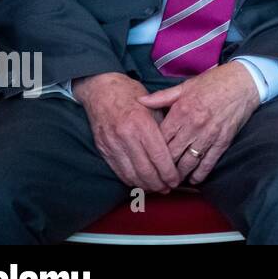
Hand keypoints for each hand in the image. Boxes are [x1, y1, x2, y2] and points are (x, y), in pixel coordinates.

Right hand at [74, 72, 180, 193]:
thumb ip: (163, 127)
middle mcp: (126, 136)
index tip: (176, 180)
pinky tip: (139, 182)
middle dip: (159, 184)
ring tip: (156, 188)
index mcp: (141, 124)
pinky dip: (130, 180)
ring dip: (145, 186)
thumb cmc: (131, 94)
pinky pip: (118, 171)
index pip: (158, 156)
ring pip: (130, 174)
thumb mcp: (152, 105)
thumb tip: (175, 148)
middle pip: (145, 170)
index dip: (168, 172)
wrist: (101, 89)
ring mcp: (112, 144)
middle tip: (168, 188)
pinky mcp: (103, 149)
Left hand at [137, 62, 260, 185]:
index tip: (145, 159)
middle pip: (172, 153)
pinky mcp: (223, 140)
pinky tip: (194, 180)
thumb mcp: (186, 86)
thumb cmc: (214, 82)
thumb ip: (162, 97)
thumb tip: (139, 102)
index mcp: (181, 110)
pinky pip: (209, 161)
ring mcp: (209, 134)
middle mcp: (194, 125)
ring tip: (171, 181)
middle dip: (162, 167)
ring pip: (189, 161)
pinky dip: (200, 173)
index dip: (151, 151)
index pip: (160, 138)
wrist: (244, 82)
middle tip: (155, 177)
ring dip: (179, 174)